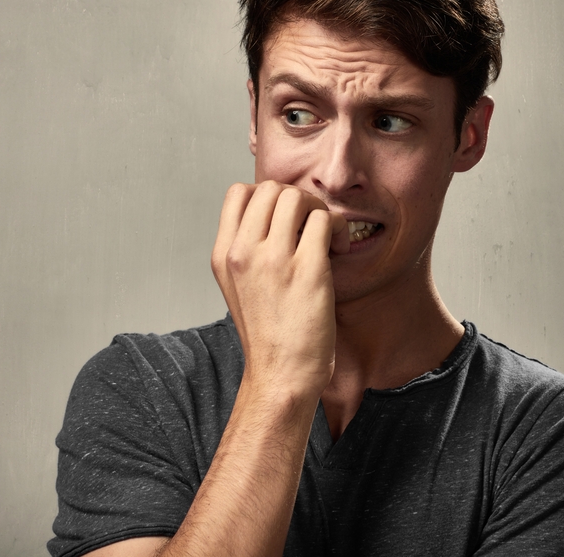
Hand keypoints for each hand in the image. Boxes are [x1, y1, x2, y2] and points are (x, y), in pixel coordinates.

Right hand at [211, 181, 348, 398]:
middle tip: (309, 225)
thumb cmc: (267, 333)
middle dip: (296, 199)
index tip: (283, 219)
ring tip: (326, 235)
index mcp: (223, 255)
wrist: (281, 374)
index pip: (238, 193)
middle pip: (270, 188)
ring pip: (297, 198)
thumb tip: (274, 215)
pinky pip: (325, 221)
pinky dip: (338, 227)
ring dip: (318, 209)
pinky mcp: (307, 270)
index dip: (266, 196)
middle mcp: (242, 252)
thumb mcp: (238, 286)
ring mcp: (273, 260)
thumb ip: (246, 249)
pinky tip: (339, 247)